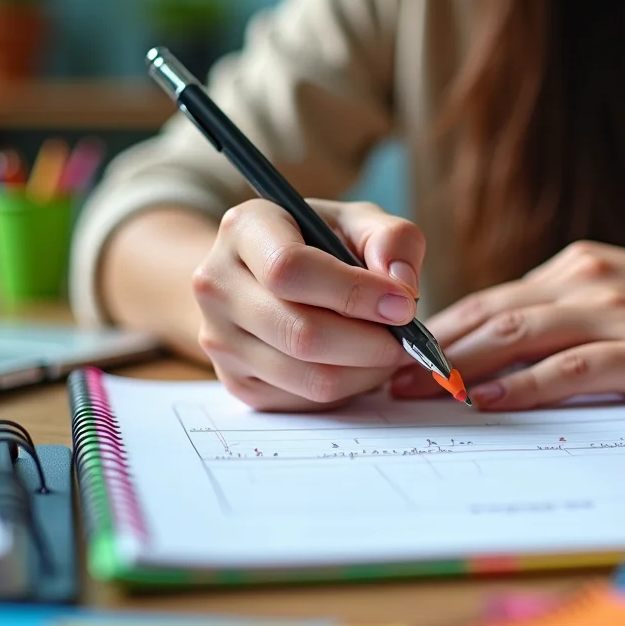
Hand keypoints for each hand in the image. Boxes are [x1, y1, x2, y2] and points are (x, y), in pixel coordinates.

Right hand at [192, 199, 422, 410]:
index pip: (290, 270)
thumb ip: (393, 240)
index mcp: (245, 229)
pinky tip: (358, 362)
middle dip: (371, 342)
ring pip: (310, 378)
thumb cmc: (322, 245)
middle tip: (407, 337)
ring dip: (367, 371)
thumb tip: (402, 286)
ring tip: (388, 349)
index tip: (403, 304)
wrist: (267, 275)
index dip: (354, 293)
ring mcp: (220, 339)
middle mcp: (217, 285)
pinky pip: (307, 402)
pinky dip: (349, 388)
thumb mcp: (360, 223)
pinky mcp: (238, 383)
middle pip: (301, 334)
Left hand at [389, 241, 624, 409]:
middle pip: (490, 314)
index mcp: (578, 269)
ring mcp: (616, 314)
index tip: (394, 356)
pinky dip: (521, 384)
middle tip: (381, 378)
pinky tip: (486, 400)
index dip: (437, 329)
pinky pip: (569, 369)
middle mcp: (587, 282)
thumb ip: (569, 317)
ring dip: (458, 366)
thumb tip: (504, 354)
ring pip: (517, 335)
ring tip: (415, 392)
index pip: (490, 299)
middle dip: (430, 350)